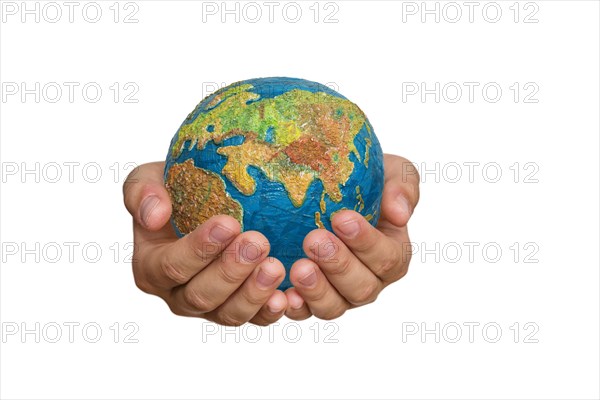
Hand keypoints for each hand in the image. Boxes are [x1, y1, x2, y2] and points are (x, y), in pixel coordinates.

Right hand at [123, 162, 287, 325]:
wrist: (205, 200)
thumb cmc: (176, 189)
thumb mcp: (149, 179)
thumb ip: (141, 192)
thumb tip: (155, 215)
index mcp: (151, 268)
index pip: (171, 266)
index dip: (199, 249)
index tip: (228, 223)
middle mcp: (178, 295)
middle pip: (201, 295)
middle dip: (230, 271)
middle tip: (257, 243)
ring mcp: (210, 308)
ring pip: (229, 314)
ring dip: (254, 293)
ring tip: (275, 266)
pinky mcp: (240, 310)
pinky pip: (256, 320)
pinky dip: (271, 312)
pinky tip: (287, 296)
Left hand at [284, 154, 419, 319]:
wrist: (328, 186)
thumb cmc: (365, 179)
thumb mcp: (392, 172)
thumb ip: (403, 187)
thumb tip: (399, 214)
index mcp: (392, 254)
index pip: (386, 257)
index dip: (365, 241)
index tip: (341, 218)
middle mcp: (369, 281)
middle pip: (361, 288)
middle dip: (338, 265)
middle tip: (314, 239)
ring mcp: (339, 295)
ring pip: (334, 307)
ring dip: (316, 290)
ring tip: (298, 267)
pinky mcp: (309, 300)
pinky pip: (304, 312)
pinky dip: (294, 308)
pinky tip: (282, 295)